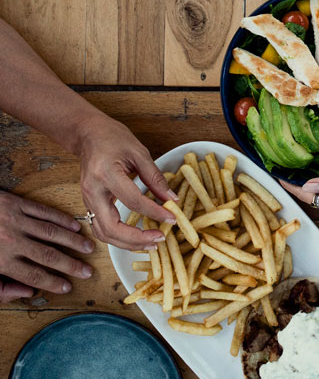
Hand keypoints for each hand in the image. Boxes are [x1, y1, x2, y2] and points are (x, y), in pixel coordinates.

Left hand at [0, 191, 93, 301]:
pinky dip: (61, 218)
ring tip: (88, 247)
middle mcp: (12, 241)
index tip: (67, 287)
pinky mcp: (16, 203)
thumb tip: (26, 292)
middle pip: (48, 255)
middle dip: (71, 265)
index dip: (53, 283)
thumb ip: (0, 288)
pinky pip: (43, 211)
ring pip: (51, 232)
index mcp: (1, 261)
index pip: (33, 276)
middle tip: (87, 271)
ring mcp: (16, 220)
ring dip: (72, 241)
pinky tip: (73, 225)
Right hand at [78, 116, 176, 249]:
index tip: (172, 218)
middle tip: (159, 239)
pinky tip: (134, 239)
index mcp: (105, 174)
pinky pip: (100, 229)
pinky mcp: (88, 205)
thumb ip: (155, 177)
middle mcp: (92, 191)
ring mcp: (86, 200)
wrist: (88, 134)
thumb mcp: (139, 152)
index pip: (133, 201)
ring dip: (127, 243)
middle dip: (136, 239)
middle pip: (111, 227)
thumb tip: (171, 199)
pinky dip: (117, 238)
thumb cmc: (112, 138)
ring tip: (150, 243)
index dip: (154, 212)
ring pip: (103, 233)